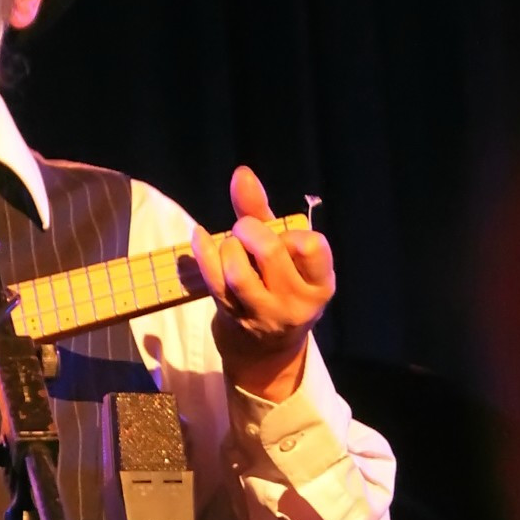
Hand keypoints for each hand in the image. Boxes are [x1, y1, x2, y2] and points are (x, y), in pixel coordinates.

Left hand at [191, 166, 334, 401]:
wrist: (264, 346)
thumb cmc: (278, 283)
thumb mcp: (284, 250)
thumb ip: (263, 211)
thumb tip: (241, 173)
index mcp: (320, 284)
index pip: (310, 246)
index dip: (290, 233)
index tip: (282, 236)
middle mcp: (296, 303)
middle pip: (269, 252)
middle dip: (250, 230)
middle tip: (246, 231)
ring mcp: (263, 314)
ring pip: (238, 271)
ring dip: (228, 247)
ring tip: (231, 246)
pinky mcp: (233, 318)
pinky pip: (213, 283)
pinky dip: (203, 254)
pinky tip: (200, 237)